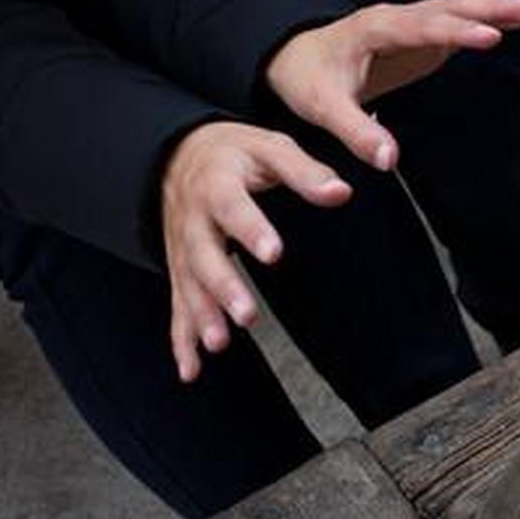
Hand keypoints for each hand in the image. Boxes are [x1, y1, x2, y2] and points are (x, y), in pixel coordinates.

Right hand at [159, 122, 350, 381]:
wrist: (179, 155)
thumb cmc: (237, 154)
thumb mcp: (271, 148)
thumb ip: (305, 171)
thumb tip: (342, 192)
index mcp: (217, 184)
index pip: (232, 206)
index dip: (251, 229)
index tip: (273, 253)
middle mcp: (193, 219)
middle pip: (203, 255)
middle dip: (224, 287)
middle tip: (247, 315)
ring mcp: (182, 248)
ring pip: (188, 284)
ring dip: (202, 315)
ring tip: (219, 344)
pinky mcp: (180, 270)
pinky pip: (177, 306)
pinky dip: (181, 340)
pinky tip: (191, 370)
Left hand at [265, 0, 519, 169]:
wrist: (298, 59)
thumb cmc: (309, 81)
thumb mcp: (324, 109)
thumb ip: (357, 133)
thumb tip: (390, 161)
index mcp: (375, 28)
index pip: (421, 27)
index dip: (456, 31)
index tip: (491, 36)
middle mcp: (398, 18)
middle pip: (451, 7)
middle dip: (493, 7)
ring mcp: (413, 24)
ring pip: (461, 9)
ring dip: (499, 8)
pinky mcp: (424, 36)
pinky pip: (462, 23)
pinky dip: (492, 19)